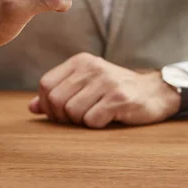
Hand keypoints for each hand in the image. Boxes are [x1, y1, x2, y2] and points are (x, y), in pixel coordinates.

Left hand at [29, 53, 180, 127]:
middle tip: (77, 120)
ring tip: (94, 117)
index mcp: (80, 62)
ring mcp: (106, 82)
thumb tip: (31, 108)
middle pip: (55, 100)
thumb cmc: (115, 91)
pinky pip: (92, 120)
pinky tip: (108, 119)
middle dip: (62, 117)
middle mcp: (92, 68)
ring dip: (80, 123)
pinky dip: (96, 125)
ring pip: (72, 112)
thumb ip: (59, 93)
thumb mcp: (86, 85)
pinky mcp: (120, 98)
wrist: (155, 92)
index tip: (60, 114)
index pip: (45, 85)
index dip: (46, 105)